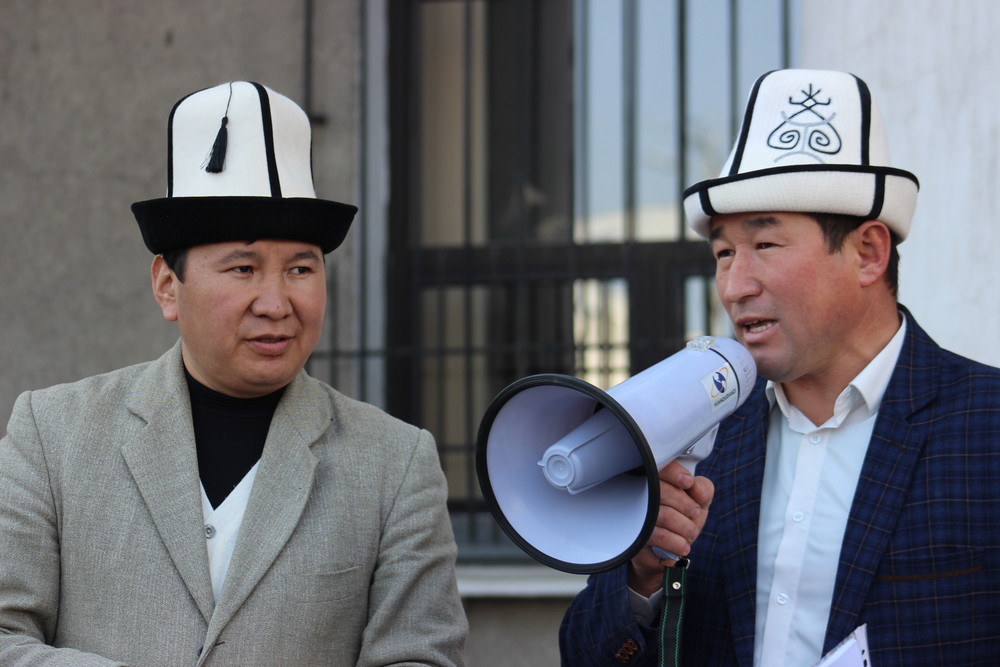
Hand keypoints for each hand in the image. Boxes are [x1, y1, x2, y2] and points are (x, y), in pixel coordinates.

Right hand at [627, 460, 713, 596]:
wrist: (664, 554)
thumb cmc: (680, 521)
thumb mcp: (698, 503)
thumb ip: (703, 489)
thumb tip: (694, 485)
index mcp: (654, 480)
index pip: (657, 467)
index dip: (674, 473)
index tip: (688, 482)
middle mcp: (638, 494)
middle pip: (662, 491)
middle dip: (687, 506)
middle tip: (694, 515)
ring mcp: (634, 516)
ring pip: (664, 515)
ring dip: (686, 527)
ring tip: (691, 533)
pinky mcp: (634, 537)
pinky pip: (660, 536)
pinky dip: (678, 542)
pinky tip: (682, 546)